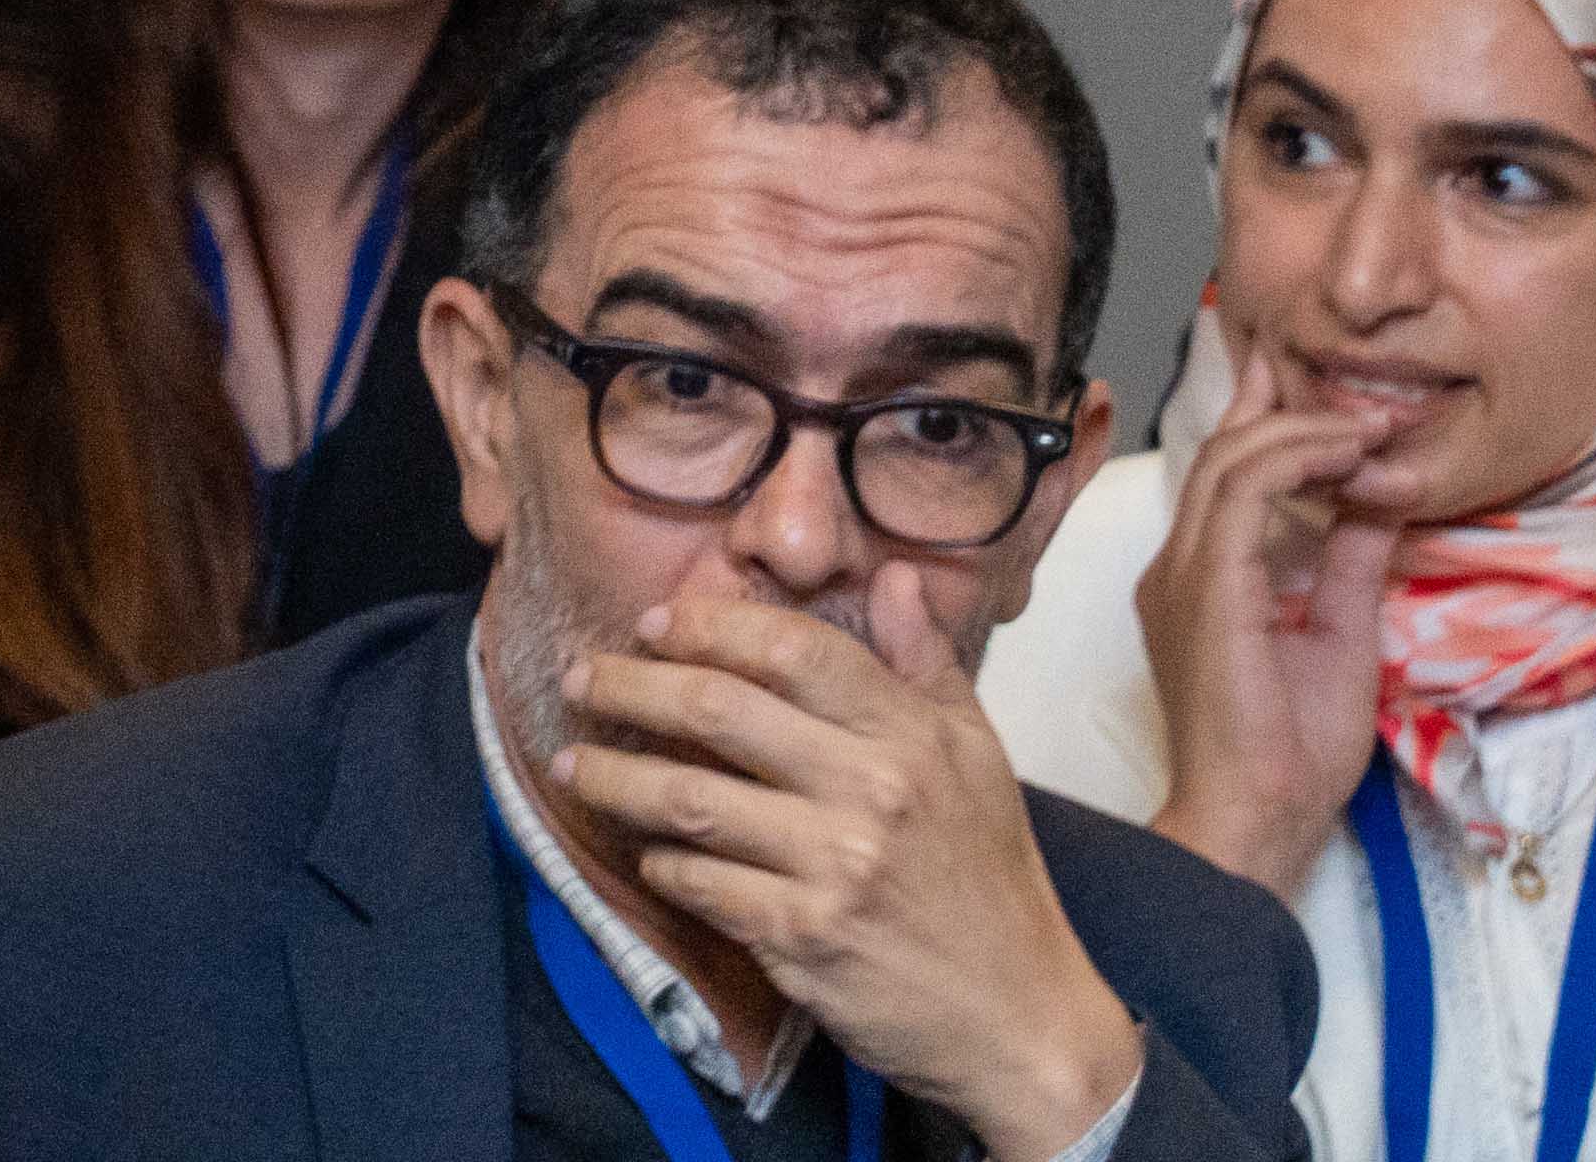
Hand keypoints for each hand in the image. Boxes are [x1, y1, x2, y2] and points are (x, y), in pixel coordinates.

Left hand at [550, 597, 1141, 1161]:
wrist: (1021, 1019)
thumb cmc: (990, 881)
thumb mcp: (979, 758)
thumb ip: (926, 663)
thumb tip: (894, 575)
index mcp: (910, 736)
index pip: (790, 649)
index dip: (708, 626)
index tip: (651, 625)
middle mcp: (870, 791)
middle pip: (716, 710)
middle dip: (629, 687)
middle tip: (580, 678)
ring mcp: (833, 867)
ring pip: (688, 800)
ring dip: (616, 778)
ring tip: (574, 765)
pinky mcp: (803, 938)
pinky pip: (701, 884)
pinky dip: (662, 865)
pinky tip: (647, 855)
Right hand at [1136, 387, 1397, 886]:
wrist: (1261, 813)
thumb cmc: (1293, 751)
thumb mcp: (1340, 637)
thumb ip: (1347, 566)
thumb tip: (1377, 502)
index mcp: (1200, 580)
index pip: (1227, 479)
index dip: (1264, 424)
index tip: (1309, 389)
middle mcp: (1178, 564)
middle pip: (1224, 457)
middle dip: (1282, 410)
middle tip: (1351, 392)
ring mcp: (1183, 572)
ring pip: (1230, 464)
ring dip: (1299, 432)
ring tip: (1363, 424)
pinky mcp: (1206, 585)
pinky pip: (1242, 496)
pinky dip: (1293, 463)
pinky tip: (1343, 457)